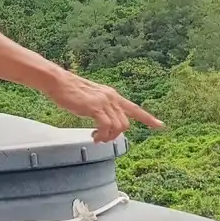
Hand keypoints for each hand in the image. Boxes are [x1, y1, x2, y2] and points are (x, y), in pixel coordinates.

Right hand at [46, 72, 162, 143]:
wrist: (59, 82)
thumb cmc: (70, 91)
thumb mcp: (91, 99)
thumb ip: (101, 108)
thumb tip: (105, 123)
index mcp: (112, 95)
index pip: (135, 108)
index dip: (148, 118)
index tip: (161, 126)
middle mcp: (112, 97)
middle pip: (126, 123)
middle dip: (116, 135)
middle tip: (102, 138)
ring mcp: (104, 102)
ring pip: (119, 126)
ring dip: (108, 137)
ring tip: (97, 138)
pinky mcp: (95, 107)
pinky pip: (107, 127)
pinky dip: (102, 135)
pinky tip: (94, 137)